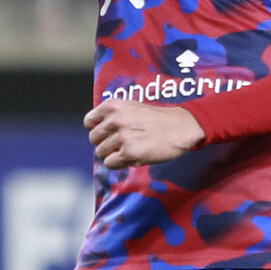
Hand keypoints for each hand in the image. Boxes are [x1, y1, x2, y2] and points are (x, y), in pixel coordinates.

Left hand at [84, 99, 205, 169]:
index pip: (89, 121)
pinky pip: (110, 163)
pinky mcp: (129, 153)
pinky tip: (132, 157)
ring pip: (101, 152)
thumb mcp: (131, 107)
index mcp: (113, 105)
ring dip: (113, 154)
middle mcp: (115, 119)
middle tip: (121, 143)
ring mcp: (122, 137)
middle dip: (105, 143)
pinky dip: (119, 163)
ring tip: (129, 149)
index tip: (108, 133)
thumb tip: (97, 131)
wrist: (181, 127)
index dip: (98, 129)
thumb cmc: (157, 119)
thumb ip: (113, 116)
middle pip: (93, 139)